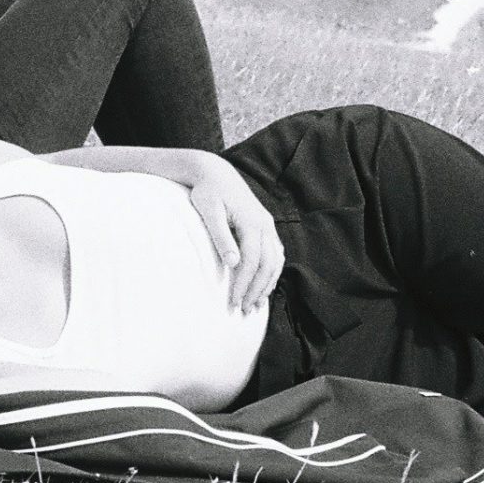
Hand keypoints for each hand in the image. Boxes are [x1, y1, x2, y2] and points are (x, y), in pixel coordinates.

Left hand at [185, 162, 284, 313]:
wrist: (215, 172)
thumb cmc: (207, 192)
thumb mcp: (209, 211)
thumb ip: (221, 236)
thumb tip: (233, 262)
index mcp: (251, 222)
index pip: (251, 262)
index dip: (243, 284)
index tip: (233, 303)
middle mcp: (265, 224)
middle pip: (268, 265)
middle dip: (256, 290)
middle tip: (243, 310)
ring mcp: (268, 225)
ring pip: (276, 261)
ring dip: (267, 285)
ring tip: (255, 305)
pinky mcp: (266, 226)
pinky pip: (276, 254)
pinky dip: (272, 272)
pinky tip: (265, 286)